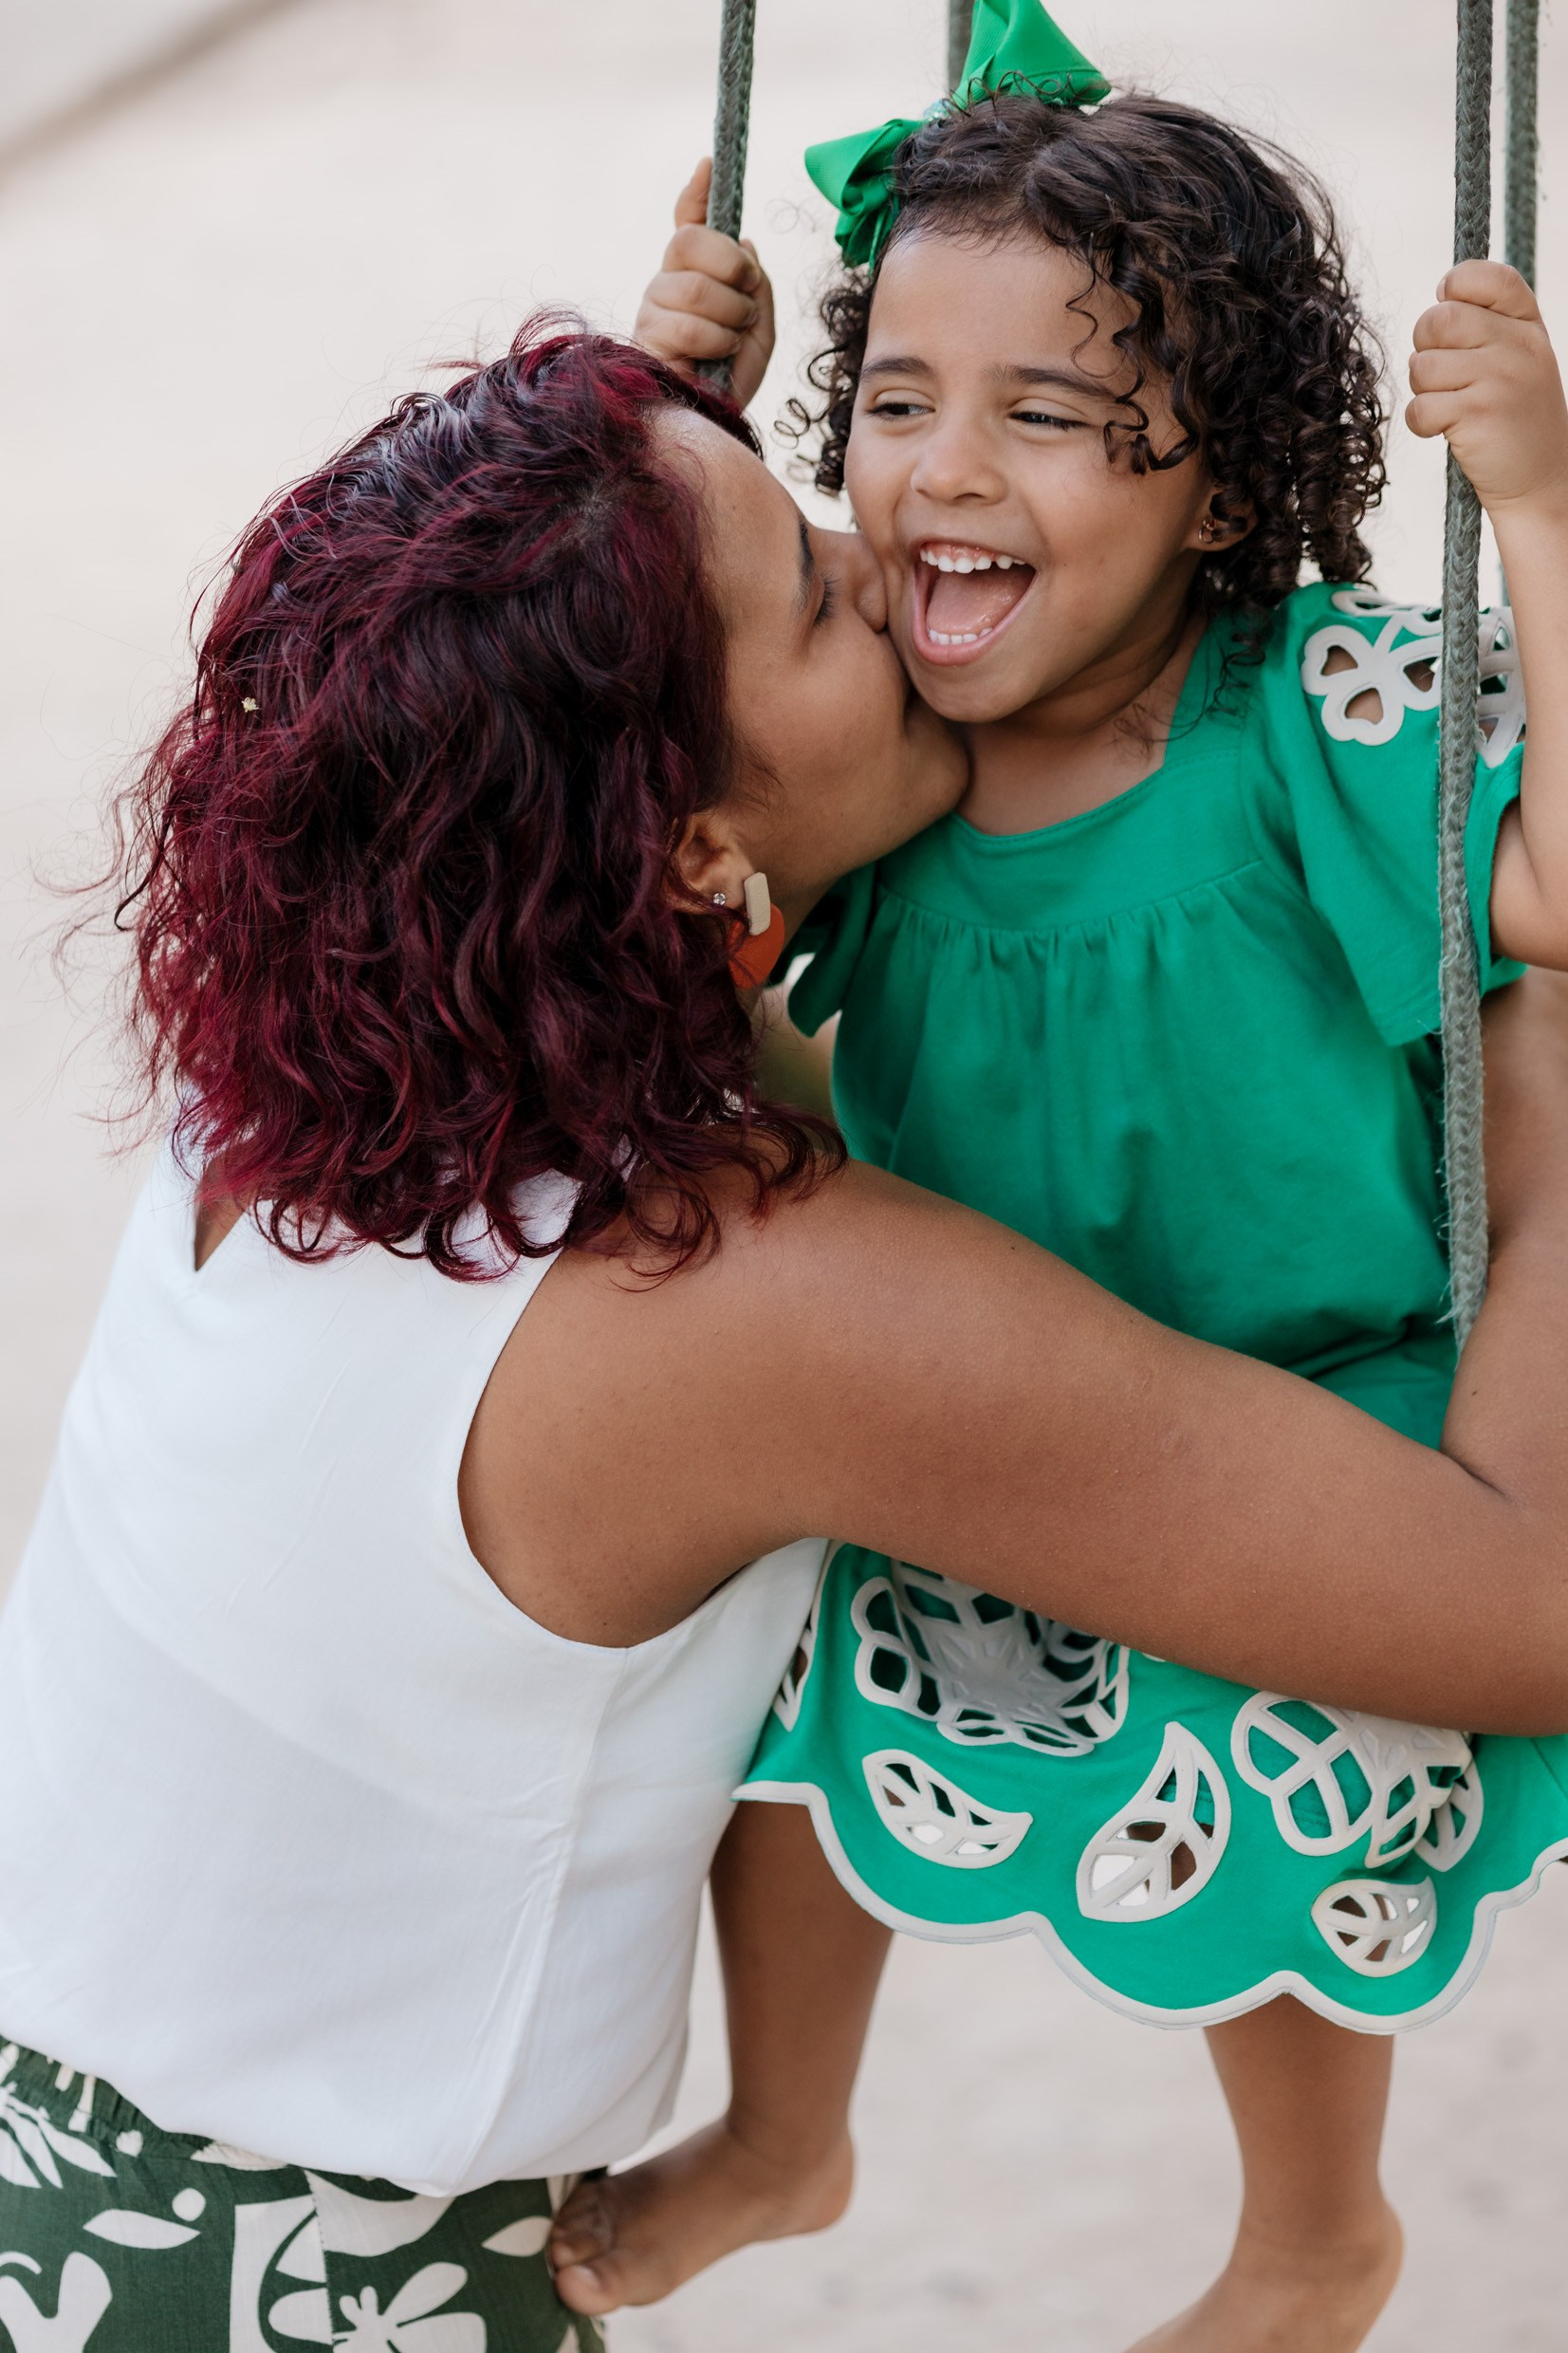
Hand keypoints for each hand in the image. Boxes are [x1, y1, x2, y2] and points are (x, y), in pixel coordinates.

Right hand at [635, 158, 776, 409]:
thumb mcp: (759, 326)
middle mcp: (666, 283)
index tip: (710, 164)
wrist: (714, 423)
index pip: (687, 223)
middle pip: (691, 240)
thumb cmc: (732, 378)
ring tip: (732, 340)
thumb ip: (755, 283)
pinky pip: (689, 324)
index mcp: (693, 274)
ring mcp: (652, 308)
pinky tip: (714, 358)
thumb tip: (744, 243)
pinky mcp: (646, 339)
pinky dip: (717, 342)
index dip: (696, 193)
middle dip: (731, 265)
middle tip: (747, 296)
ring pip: (696, 286)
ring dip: (731, 315)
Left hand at [1407, 260, 1567, 515]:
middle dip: (1424, 347)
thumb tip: (1438, 301)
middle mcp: (1518, 345)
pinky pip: (1419, 407)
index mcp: (1528, 324)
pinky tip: (1445, 429)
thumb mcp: (1519, 357)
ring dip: (1422, 390)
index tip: (1449, 307)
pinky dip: (1421, 423)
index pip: (1486, 277)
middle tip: (1440, 373)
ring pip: (1422, 366)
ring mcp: (1500, 378)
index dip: (1455, 286)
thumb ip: (1487, 323)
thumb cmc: (1516, 416)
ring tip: (1449, 404)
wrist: (1539, 478)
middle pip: (1439, 320)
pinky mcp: (1477, 414)